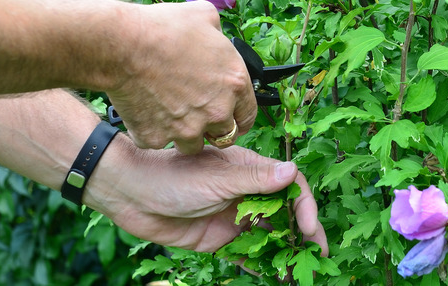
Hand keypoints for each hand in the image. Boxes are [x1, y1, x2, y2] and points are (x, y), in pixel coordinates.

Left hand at [85, 139, 327, 254]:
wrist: (130, 193)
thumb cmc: (172, 174)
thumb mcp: (216, 177)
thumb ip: (254, 180)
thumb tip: (291, 172)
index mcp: (251, 171)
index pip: (289, 187)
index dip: (303, 206)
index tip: (307, 228)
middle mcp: (248, 193)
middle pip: (285, 214)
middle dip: (303, 233)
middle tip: (317, 255)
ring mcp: (234, 217)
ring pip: (269, 235)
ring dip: (285, 251)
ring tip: (300, 271)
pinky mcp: (219, 239)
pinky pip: (247, 255)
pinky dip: (262, 265)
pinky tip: (276, 277)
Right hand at [107, 0, 257, 153]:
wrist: (122, 43)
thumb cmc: (163, 28)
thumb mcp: (205, 16)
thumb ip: (218, 33)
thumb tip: (215, 34)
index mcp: (235, 84)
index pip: (248, 116)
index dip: (237, 116)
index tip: (229, 117)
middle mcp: (216, 111)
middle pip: (223, 136)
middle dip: (212, 128)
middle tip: (195, 115)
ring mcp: (187, 129)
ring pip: (192, 146)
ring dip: (184, 134)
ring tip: (169, 114)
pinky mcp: (157, 137)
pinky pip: (157, 141)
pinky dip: (152, 131)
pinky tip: (145, 111)